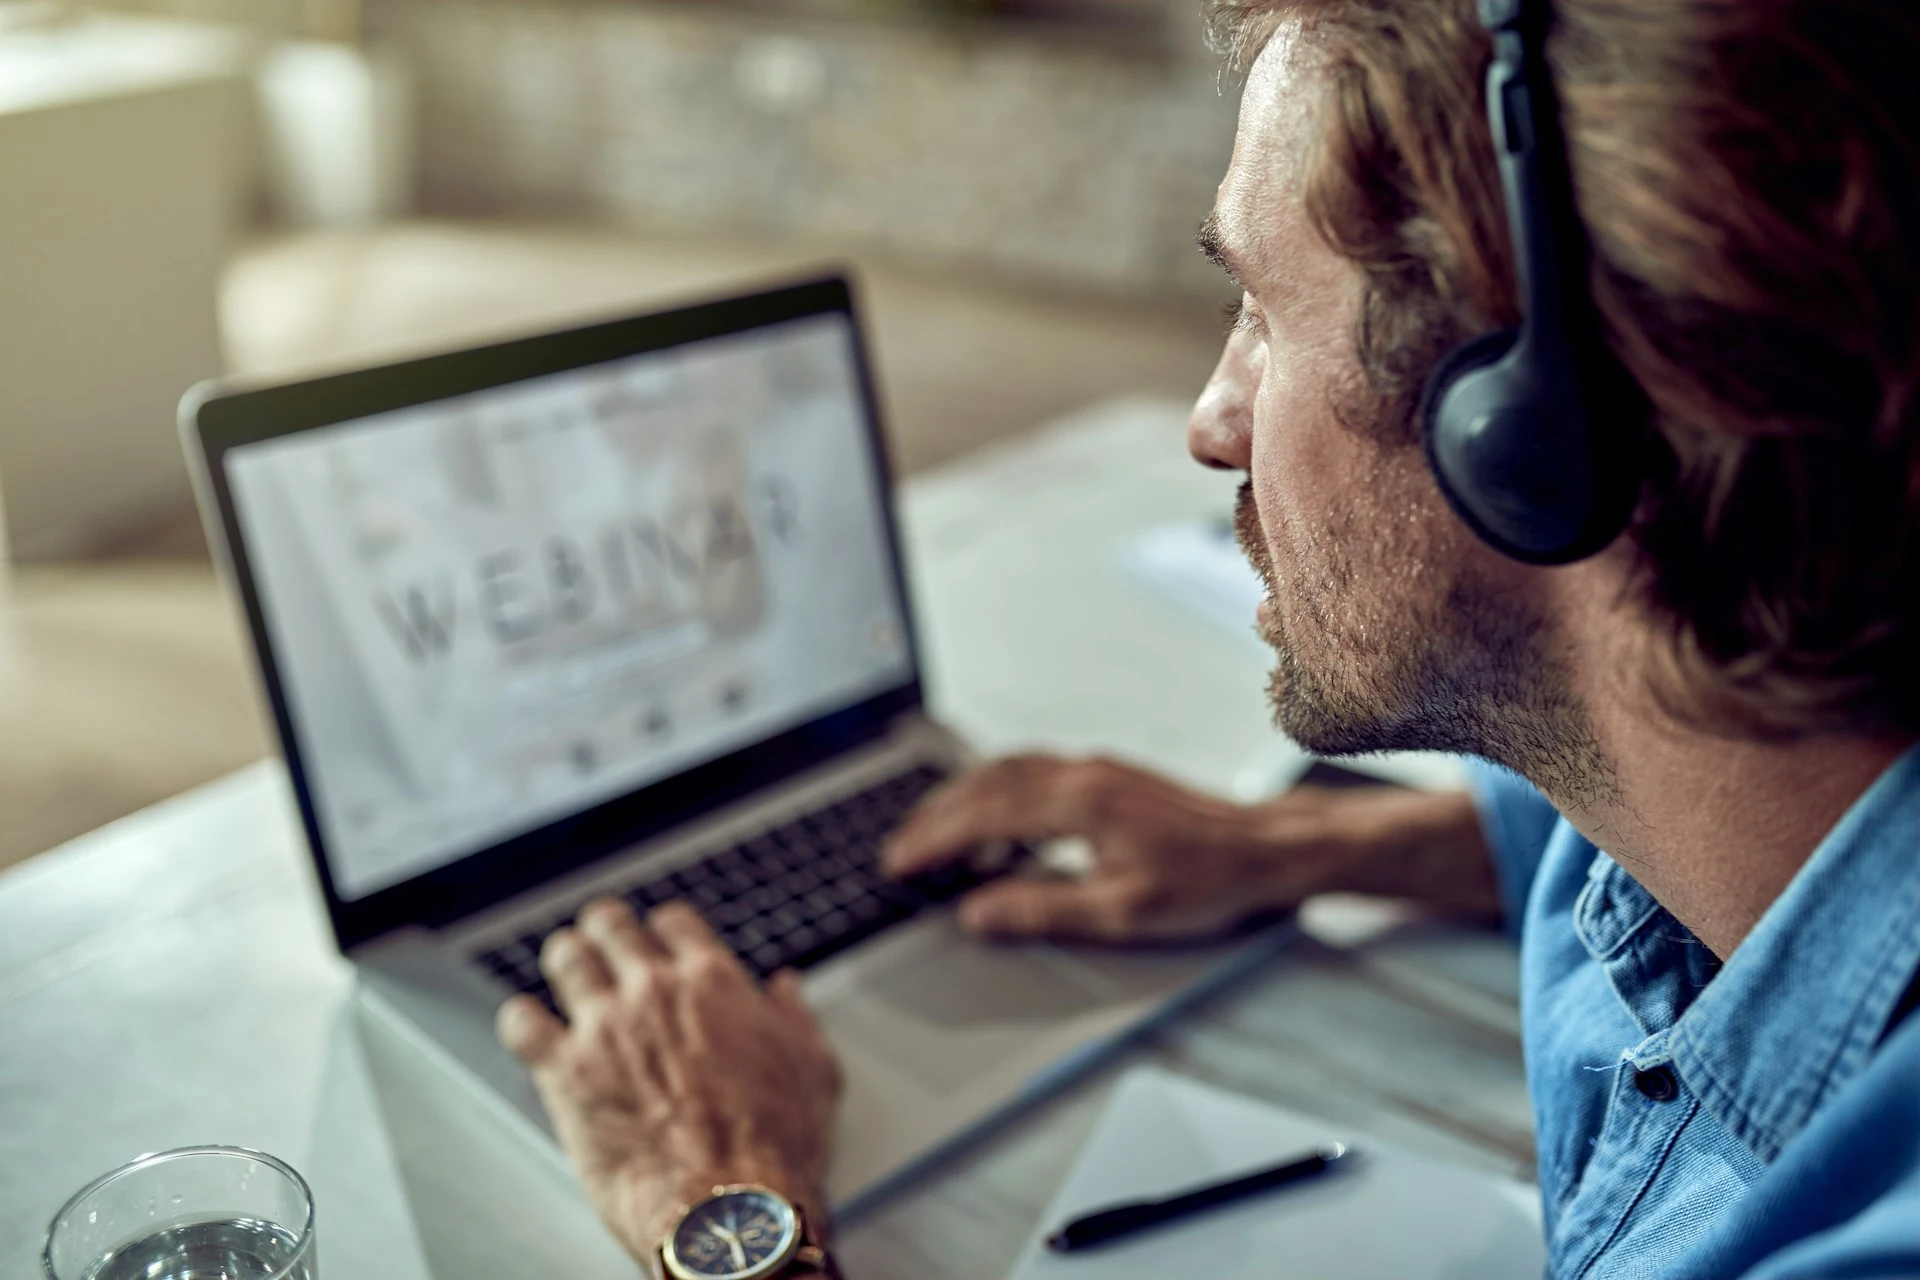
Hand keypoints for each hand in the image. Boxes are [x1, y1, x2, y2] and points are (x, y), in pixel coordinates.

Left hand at [496, 900, 841, 1262]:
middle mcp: (654, 991)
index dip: (663, 928)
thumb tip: (783, 991)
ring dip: (566, 959)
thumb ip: (792, 1019)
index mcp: (714, 983)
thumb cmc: (774, 1148)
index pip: (674, 923)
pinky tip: (529, 1026)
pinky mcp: (564, 1071)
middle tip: (601, 938)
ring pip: (566, 959)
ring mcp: (605, 1027)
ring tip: (566, 966)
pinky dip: (522, 1020)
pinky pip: (521, 1023)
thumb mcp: (812, 1070)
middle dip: (605, 930)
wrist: (726, 1206)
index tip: (658, 936)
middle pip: (612, 927)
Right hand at [881, 755, 1361, 942]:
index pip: (984, 816)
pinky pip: (1033, 772)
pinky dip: (997, 792)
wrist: (1265, 850)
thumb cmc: (1207, 883)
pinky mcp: (1108, 775)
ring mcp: (1096, 770)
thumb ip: (1042, 909)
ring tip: (933, 834)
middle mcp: (1082, 774)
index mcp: (1080, 804)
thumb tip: (978, 912)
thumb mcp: (1121, 912)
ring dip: (962, 798)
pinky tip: (996, 821)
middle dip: (935, 816)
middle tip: (899, 849)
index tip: (899, 862)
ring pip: (1007, 771)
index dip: (934, 840)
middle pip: (986, 784)